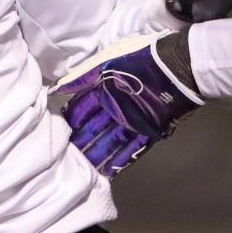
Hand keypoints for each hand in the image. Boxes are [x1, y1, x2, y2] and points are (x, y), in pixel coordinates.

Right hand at [60, 42, 201, 175]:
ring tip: (83, 171)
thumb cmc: (139, 60)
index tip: (57, 133)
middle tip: (66, 159)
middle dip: (81, 142)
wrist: (176, 67)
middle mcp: (116, 105)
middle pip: (95, 128)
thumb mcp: (104, 64)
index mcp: (104, 88)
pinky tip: (108, 171)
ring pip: (111, 141)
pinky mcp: (149, 130)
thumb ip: (80, 77)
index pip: (83, 108)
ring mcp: (133, 119)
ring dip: (98, 155)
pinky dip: (121, 159)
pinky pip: (132, 148)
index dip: (72, 120)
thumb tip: (54, 89)